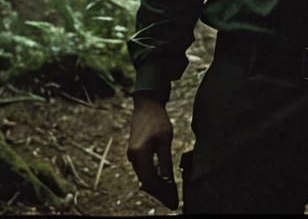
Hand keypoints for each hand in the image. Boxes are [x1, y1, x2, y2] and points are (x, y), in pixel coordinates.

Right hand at [126, 92, 178, 208]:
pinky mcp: (135, 153)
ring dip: (157, 187)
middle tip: (173, 203)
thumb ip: (165, 162)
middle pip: (146, 182)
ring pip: (144, 177)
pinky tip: (163, 182)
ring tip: (170, 196)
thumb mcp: (165, 141)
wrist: (146, 105)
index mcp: (139, 154)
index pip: (151, 181)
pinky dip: (153, 178)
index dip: (163, 193)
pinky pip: (143, 171)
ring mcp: (132, 155)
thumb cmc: (158, 120)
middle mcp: (133, 157)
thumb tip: (169, 182)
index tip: (174, 202)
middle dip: (160, 193)